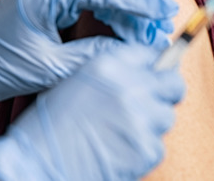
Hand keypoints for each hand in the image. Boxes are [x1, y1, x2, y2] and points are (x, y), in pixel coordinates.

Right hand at [0, 43, 184, 180]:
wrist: (39, 160)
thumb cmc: (50, 124)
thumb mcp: (76, 82)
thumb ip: (111, 74)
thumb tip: (144, 73)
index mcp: (108, 66)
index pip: (152, 53)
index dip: (156, 65)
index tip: (155, 73)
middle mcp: (129, 87)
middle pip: (173, 82)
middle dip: (165, 91)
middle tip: (150, 101)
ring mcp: (141, 118)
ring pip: (166, 115)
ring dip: (151, 122)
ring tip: (123, 130)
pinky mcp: (147, 149)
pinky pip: (158, 145)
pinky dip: (142, 148)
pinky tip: (119, 148)